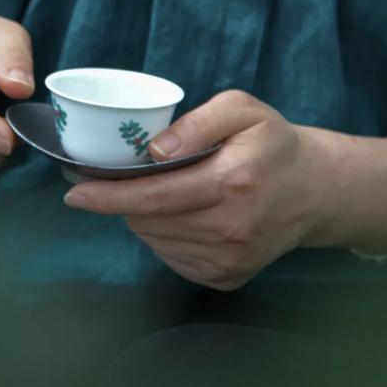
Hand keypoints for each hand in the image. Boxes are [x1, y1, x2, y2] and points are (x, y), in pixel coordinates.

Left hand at [64, 90, 330, 289]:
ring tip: (157, 190)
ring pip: (154, 240)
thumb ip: (198, 121)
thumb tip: (154, 150)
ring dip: (141, 217)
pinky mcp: (228, 277)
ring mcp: (230, 259)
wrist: (313, 190)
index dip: (107, 195)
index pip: (153, 196)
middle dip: (120, 200)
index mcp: (232, 182)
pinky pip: (171, 258)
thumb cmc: (270, 142)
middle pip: (147, 220)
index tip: (73, 191)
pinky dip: (162, 235)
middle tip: (109, 178)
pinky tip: (179, 213)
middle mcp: (231, 228)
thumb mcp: (242, 109)